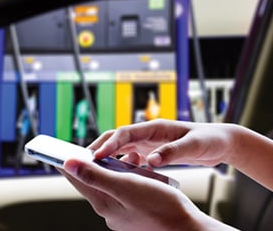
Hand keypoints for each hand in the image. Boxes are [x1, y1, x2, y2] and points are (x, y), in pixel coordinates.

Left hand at [59, 158, 236, 230]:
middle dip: (92, 164)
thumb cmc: (162, 208)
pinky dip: (128, 179)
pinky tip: (139, 173)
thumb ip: (96, 175)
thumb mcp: (126, 186)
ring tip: (122, 158)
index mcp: (103, 203)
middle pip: (92, 182)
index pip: (77, 179)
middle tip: (87, 150)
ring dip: (113, 170)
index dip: (67, 163)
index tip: (56, 152)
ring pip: (111, 186)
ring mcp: (123, 214)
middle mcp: (110, 210)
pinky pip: (125, 192)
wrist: (189, 229)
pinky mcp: (135, 213)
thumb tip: (68, 164)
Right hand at [88, 119, 239, 166]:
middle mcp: (147, 133)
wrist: (220, 142)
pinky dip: (121, 165)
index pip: (124, 133)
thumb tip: (151, 160)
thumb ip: (172, 152)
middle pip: (116, 138)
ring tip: (94, 169)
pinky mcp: (151, 151)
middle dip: (99, 148)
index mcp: (154, 128)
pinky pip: (130, 157)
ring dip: (107, 157)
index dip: (108, 144)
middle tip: (83, 161)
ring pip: (120, 148)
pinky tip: (118, 176)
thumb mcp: (193, 146)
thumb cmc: (208, 140)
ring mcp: (148, 142)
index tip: (95, 156)